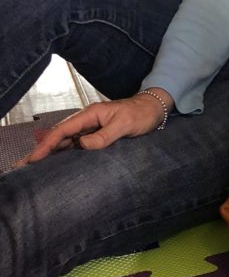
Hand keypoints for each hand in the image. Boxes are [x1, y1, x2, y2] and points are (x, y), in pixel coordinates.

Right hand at [19, 89, 171, 164]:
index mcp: (90, 114)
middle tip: (26, 166)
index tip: (34, 158)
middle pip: (60, 136)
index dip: (47, 144)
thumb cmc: (140, 115)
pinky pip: (78, 144)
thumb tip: (83, 146)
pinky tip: (60, 162)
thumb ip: (105, 136)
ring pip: (67, 141)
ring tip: (37, 167)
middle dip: (43, 150)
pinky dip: (67, 152)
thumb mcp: (124, 125)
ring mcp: (92, 127)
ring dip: (53, 152)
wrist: (153, 109)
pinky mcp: (98, 134)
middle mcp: (87, 120)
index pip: (63, 130)